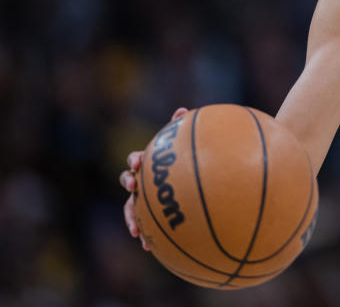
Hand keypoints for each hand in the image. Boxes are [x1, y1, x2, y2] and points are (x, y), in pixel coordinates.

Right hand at [120, 107, 188, 249]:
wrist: (195, 187)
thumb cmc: (188, 163)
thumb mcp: (186, 148)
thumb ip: (183, 130)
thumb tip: (182, 109)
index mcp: (150, 165)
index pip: (137, 161)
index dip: (134, 161)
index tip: (138, 163)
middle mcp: (143, 182)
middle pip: (128, 182)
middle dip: (128, 184)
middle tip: (133, 187)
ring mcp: (145, 200)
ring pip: (131, 209)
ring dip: (131, 218)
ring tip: (136, 229)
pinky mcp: (152, 217)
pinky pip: (147, 227)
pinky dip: (146, 237)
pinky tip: (149, 247)